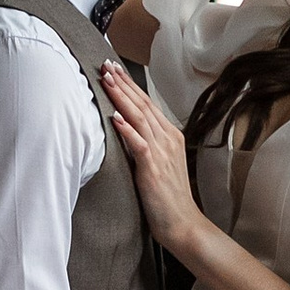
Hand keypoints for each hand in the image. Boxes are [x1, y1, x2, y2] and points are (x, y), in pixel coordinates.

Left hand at [101, 59, 201, 258]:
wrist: (182, 223)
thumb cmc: (168, 197)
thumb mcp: (159, 163)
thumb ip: (146, 143)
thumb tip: (126, 127)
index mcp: (170, 136)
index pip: (146, 104)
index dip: (129, 85)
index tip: (113, 69)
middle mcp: (168, 139)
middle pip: (142, 105)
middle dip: (123, 84)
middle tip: (106, 65)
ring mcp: (162, 152)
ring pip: (139, 118)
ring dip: (122, 98)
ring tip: (107, 81)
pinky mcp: (153, 168)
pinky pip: (139, 144)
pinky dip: (127, 129)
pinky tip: (115, 117)